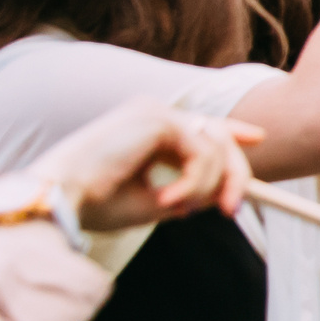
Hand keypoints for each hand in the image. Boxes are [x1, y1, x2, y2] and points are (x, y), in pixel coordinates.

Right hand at [25, 99, 263, 230]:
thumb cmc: (95, 204)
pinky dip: (195, 182)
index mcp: (145, 128)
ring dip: (206, 186)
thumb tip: (216, 199)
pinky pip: (203, 153)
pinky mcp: (157, 118)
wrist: (62, 200)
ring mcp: (155, 111)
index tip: (258, 138)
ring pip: (215, 147)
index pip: (199, 125)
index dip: (232, 130)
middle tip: (231, 209)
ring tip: (175, 207)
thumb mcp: (151, 201)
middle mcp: (152, 113)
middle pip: (217, 135)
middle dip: (234, 173)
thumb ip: (185, 193)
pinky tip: (168, 198)